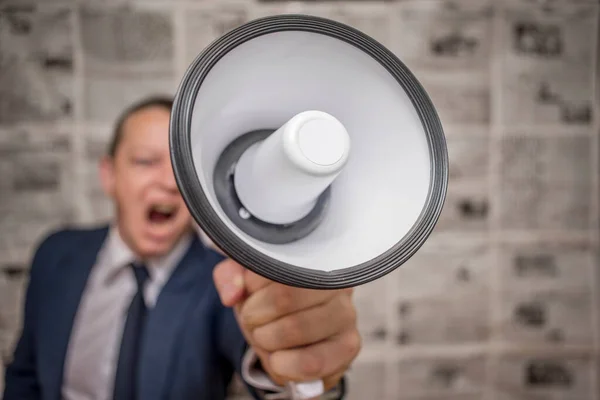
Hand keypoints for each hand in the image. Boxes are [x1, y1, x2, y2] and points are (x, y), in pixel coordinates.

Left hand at [213, 258, 360, 390]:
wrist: (288, 326)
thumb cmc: (269, 297)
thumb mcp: (245, 280)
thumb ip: (231, 276)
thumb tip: (233, 294)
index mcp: (314, 258)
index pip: (277, 268)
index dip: (252, 287)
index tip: (248, 293)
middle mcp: (338, 283)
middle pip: (284, 299)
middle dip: (255, 316)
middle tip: (253, 321)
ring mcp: (348, 316)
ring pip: (297, 330)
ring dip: (266, 340)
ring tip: (265, 338)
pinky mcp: (348, 347)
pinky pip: (313, 363)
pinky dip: (285, 366)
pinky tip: (279, 359)